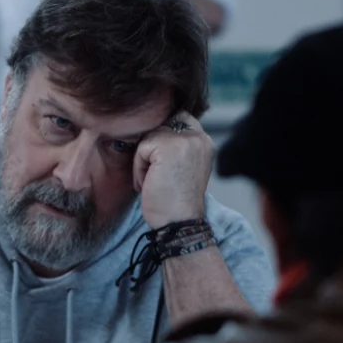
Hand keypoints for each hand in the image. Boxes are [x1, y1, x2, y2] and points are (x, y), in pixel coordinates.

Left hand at [133, 112, 212, 228]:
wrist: (179, 223)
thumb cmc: (176, 202)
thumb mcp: (184, 167)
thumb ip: (178, 146)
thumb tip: (153, 131)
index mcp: (204, 141)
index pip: (178, 119)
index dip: (162, 137)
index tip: (160, 163)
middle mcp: (198, 137)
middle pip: (159, 127)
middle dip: (151, 150)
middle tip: (156, 176)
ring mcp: (184, 140)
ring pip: (149, 137)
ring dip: (144, 160)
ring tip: (153, 181)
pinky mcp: (167, 147)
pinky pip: (141, 149)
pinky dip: (139, 168)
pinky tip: (148, 184)